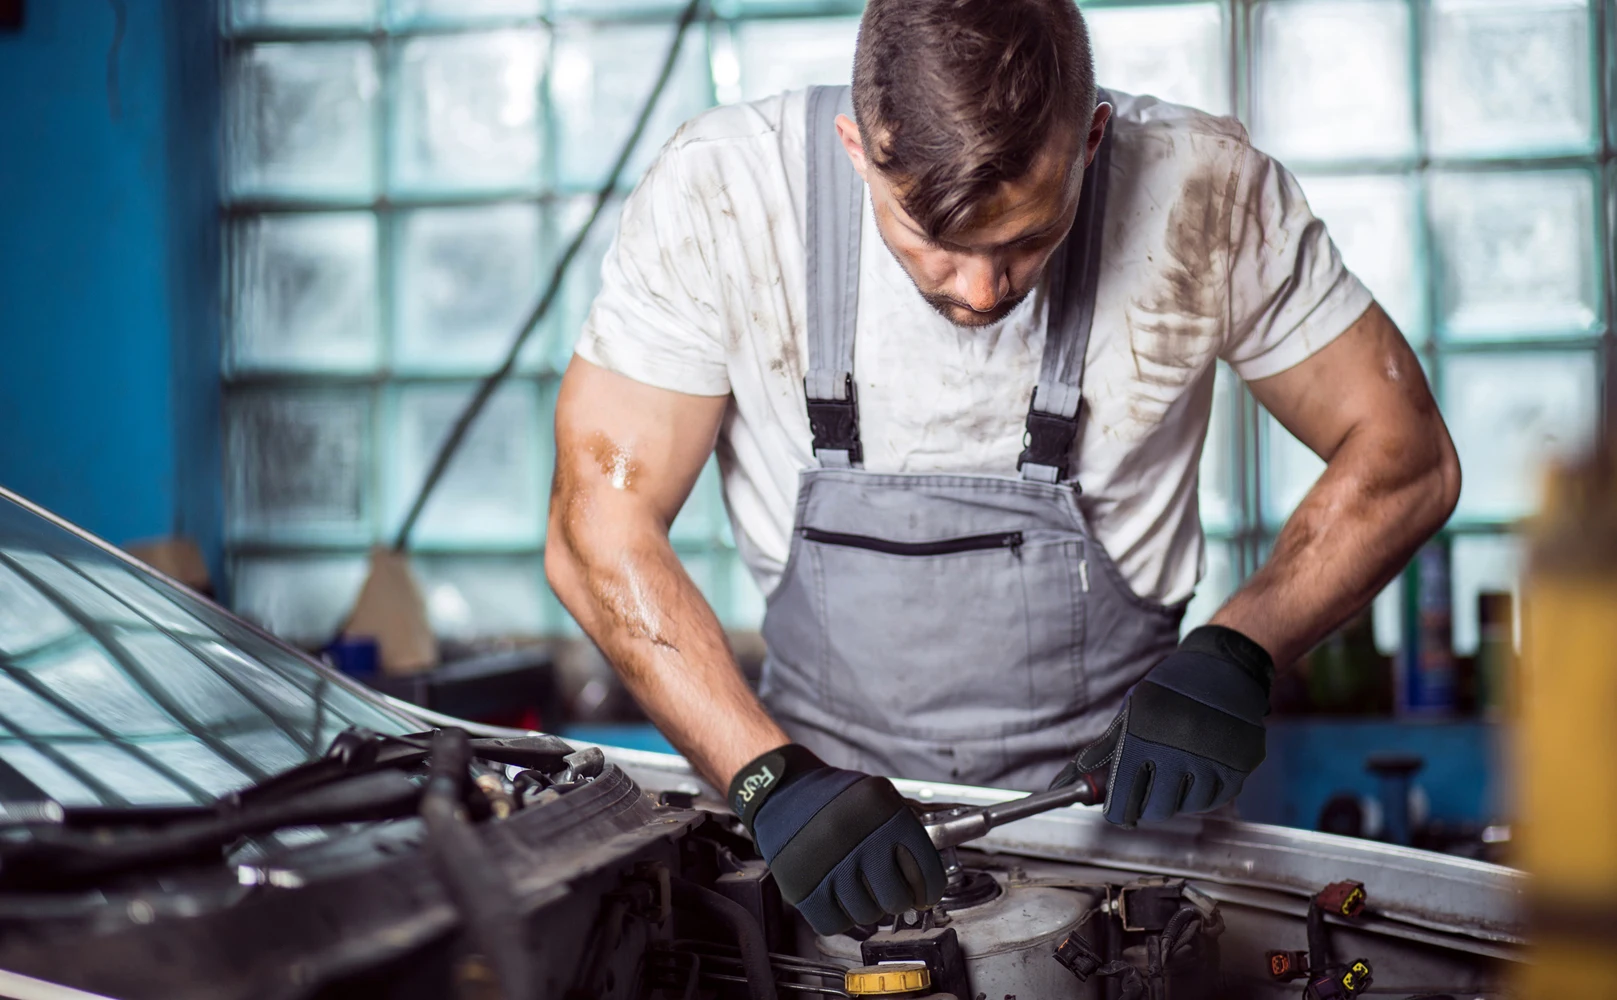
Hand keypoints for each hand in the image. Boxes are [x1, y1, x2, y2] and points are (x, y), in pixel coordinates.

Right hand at [729, 744, 946, 934]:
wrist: (781, 793)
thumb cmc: (834, 798)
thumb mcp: (878, 795)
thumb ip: (909, 823)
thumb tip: (939, 858)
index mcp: (881, 811)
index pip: (925, 869)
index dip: (930, 887)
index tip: (926, 892)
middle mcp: (855, 838)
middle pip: (897, 899)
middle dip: (898, 898)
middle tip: (891, 890)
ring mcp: (826, 864)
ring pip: (867, 915)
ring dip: (868, 906)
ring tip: (858, 885)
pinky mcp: (801, 887)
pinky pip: (835, 923)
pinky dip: (840, 915)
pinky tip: (839, 894)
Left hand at [1051, 625, 1272, 825]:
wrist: (1224, 670)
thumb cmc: (1169, 691)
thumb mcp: (1130, 711)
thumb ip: (1101, 751)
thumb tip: (1064, 784)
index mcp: (1145, 734)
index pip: (1123, 796)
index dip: (1117, 809)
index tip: (1117, 810)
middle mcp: (1181, 748)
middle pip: (1155, 809)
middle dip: (1146, 805)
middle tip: (1147, 788)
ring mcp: (1214, 760)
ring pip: (1186, 808)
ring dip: (1176, 798)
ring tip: (1176, 771)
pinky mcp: (1239, 768)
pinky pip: (1213, 801)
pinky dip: (1201, 794)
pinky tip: (1197, 771)